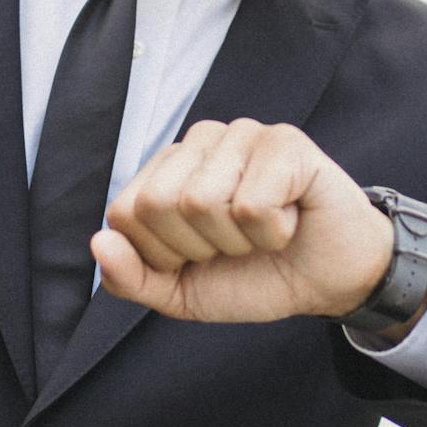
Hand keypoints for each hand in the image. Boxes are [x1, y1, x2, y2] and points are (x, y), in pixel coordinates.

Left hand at [91, 119, 392, 322]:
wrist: (328, 282)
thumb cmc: (254, 275)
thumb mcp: (181, 292)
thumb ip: (132, 277)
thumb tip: (99, 242)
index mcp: (168, 169)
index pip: (124, 213)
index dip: (161, 255)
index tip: (199, 257)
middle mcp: (200, 141)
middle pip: (159, 203)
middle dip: (199, 247)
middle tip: (236, 245)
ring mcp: (243, 134)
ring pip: (203, 201)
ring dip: (239, 241)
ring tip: (263, 231)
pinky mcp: (286, 142)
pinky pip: (252, 203)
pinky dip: (273, 233)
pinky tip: (290, 220)